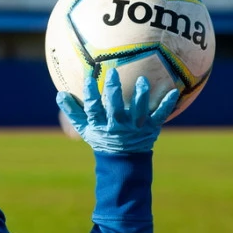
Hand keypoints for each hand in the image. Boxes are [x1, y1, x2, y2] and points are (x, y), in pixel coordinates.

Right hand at [56, 69, 178, 153]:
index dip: (90, 94)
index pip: (93, 109)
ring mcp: (136, 127)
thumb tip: (59, 94)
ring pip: (139, 111)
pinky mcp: (151, 128)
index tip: (89, 78)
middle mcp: (118, 126)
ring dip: (141, 96)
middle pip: (115, 109)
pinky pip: (160, 115)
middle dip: (113, 91)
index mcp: (101, 125)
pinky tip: (174, 91)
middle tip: (112, 73)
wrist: (123, 160)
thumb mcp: (84, 128)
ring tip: (142, 81)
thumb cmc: (101, 138)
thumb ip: (72, 111)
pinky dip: (167, 104)